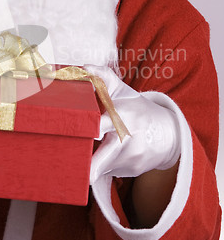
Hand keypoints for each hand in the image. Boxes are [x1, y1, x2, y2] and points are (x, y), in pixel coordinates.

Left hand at [84, 65, 180, 182]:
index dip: (88, 131)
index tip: (74, 135)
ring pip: (100, 166)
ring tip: (93, 147)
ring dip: (91, 159)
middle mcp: (127, 140)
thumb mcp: (122, 91)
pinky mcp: (131, 171)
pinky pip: (108, 170)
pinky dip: (104, 164)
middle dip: (86, 168)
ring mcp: (130, 159)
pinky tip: (109, 153)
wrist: (169, 134)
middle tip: (71, 166)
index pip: (100, 126)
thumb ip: (103, 77)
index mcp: (122, 116)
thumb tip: (84, 67)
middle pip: (101, 161)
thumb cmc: (137, 110)